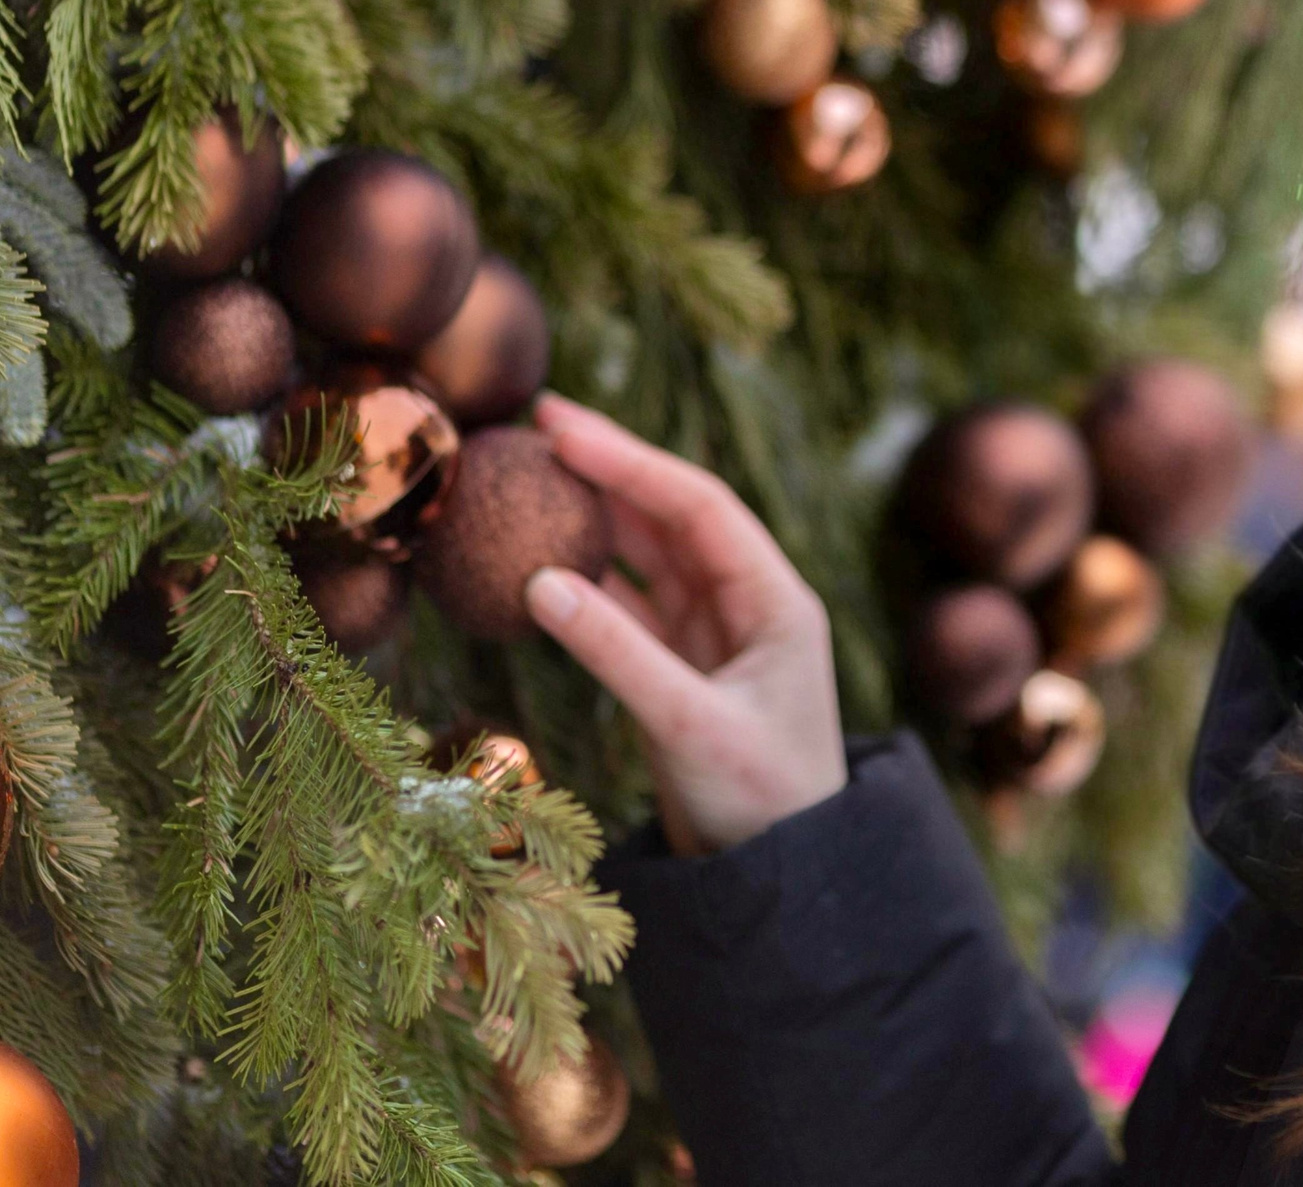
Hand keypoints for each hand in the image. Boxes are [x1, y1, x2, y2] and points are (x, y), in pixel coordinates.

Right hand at [522, 393, 846, 854]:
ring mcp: (712, 632)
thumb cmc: (759, 802)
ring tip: (524, 476)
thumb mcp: (689, 725)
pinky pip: (625, 605)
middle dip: (607, 468)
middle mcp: (746, 602)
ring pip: (644, 555)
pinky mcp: (679, 666)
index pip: (697, 506)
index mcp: (774, 600)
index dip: (629, 460)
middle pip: (670, 515)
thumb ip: (617, 654)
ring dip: (591, 518)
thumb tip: (539, 582)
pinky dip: (582, 582)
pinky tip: (532, 560)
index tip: (561, 426)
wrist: (778, 877)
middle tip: (533, 425)